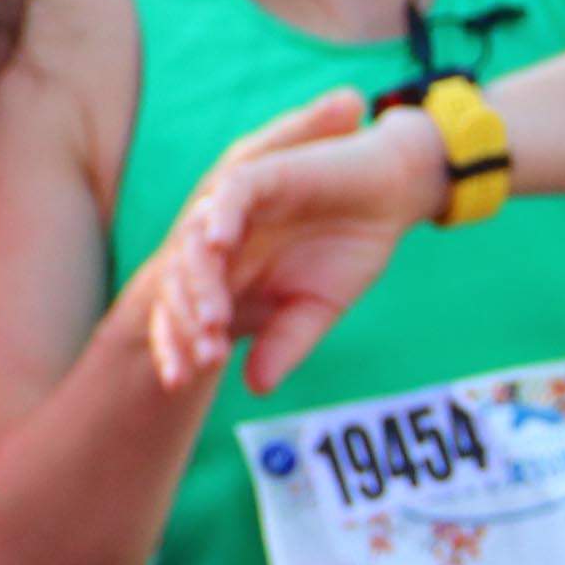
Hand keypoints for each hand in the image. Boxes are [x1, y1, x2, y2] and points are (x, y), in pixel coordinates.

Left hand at [148, 93, 446, 394]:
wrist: (390, 198)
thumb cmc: (347, 251)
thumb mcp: (315, 307)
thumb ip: (284, 342)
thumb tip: (256, 388)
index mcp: (223, 274)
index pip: (180, 310)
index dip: (174, 345)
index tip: (181, 384)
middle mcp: (216, 243)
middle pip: (179, 282)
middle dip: (186, 323)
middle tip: (207, 358)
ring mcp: (231, 209)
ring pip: (195, 243)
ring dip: (201, 281)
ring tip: (213, 319)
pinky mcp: (257, 176)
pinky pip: (228, 195)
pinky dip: (220, 217)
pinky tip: (220, 244)